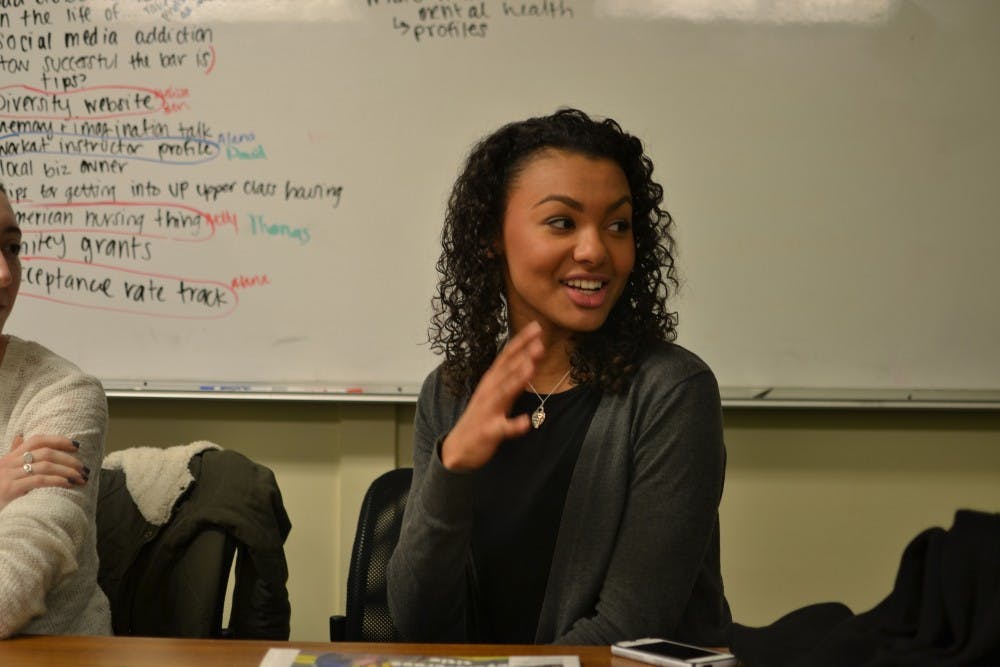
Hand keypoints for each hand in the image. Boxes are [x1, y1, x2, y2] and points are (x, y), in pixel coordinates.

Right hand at [0, 434, 89, 510]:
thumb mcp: (2, 472)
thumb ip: (12, 456)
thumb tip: (20, 436)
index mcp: (8, 458)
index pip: (36, 439)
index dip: (58, 439)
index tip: (77, 445)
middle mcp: (7, 464)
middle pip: (45, 452)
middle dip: (69, 459)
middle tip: (84, 469)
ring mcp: (7, 476)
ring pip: (45, 465)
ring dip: (68, 470)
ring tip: (81, 478)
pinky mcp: (9, 490)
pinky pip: (39, 480)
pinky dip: (57, 480)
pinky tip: (68, 484)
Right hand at [440, 321, 544, 470]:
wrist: (459, 447)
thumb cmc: (481, 415)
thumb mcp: (495, 391)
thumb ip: (512, 376)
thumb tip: (531, 357)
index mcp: (492, 380)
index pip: (507, 356)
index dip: (521, 341)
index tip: (537, 327)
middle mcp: (489, 391)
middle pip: (507, 370)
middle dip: (523, 356)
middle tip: (539, 342)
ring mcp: (488, 410)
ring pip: (504, 393)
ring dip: (517, 380)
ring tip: (531, 368)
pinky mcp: (488, 431)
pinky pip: (502, 428)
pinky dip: (513, 425)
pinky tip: (525, 422)